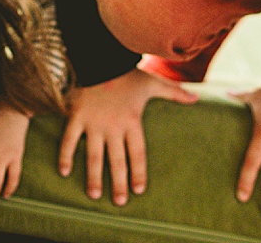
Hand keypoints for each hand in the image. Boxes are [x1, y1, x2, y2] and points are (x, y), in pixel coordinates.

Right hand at [57, 68, 197, 204]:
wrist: (100, 58)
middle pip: (117, 160)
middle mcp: (113, 126)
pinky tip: (63, 172)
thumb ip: (174, 92)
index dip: (138, 172)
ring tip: (94, 194)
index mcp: (132, 121)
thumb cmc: (127, 74)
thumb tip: (197, 96)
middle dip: (118, 182)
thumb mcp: (152, 83)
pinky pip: (69, 139)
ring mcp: (94, 123)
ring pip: (94, 155)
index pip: (137, 153)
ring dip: (94, 176)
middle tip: (119, 202)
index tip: (138, 190)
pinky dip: (65, 155)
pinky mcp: (77, 116)